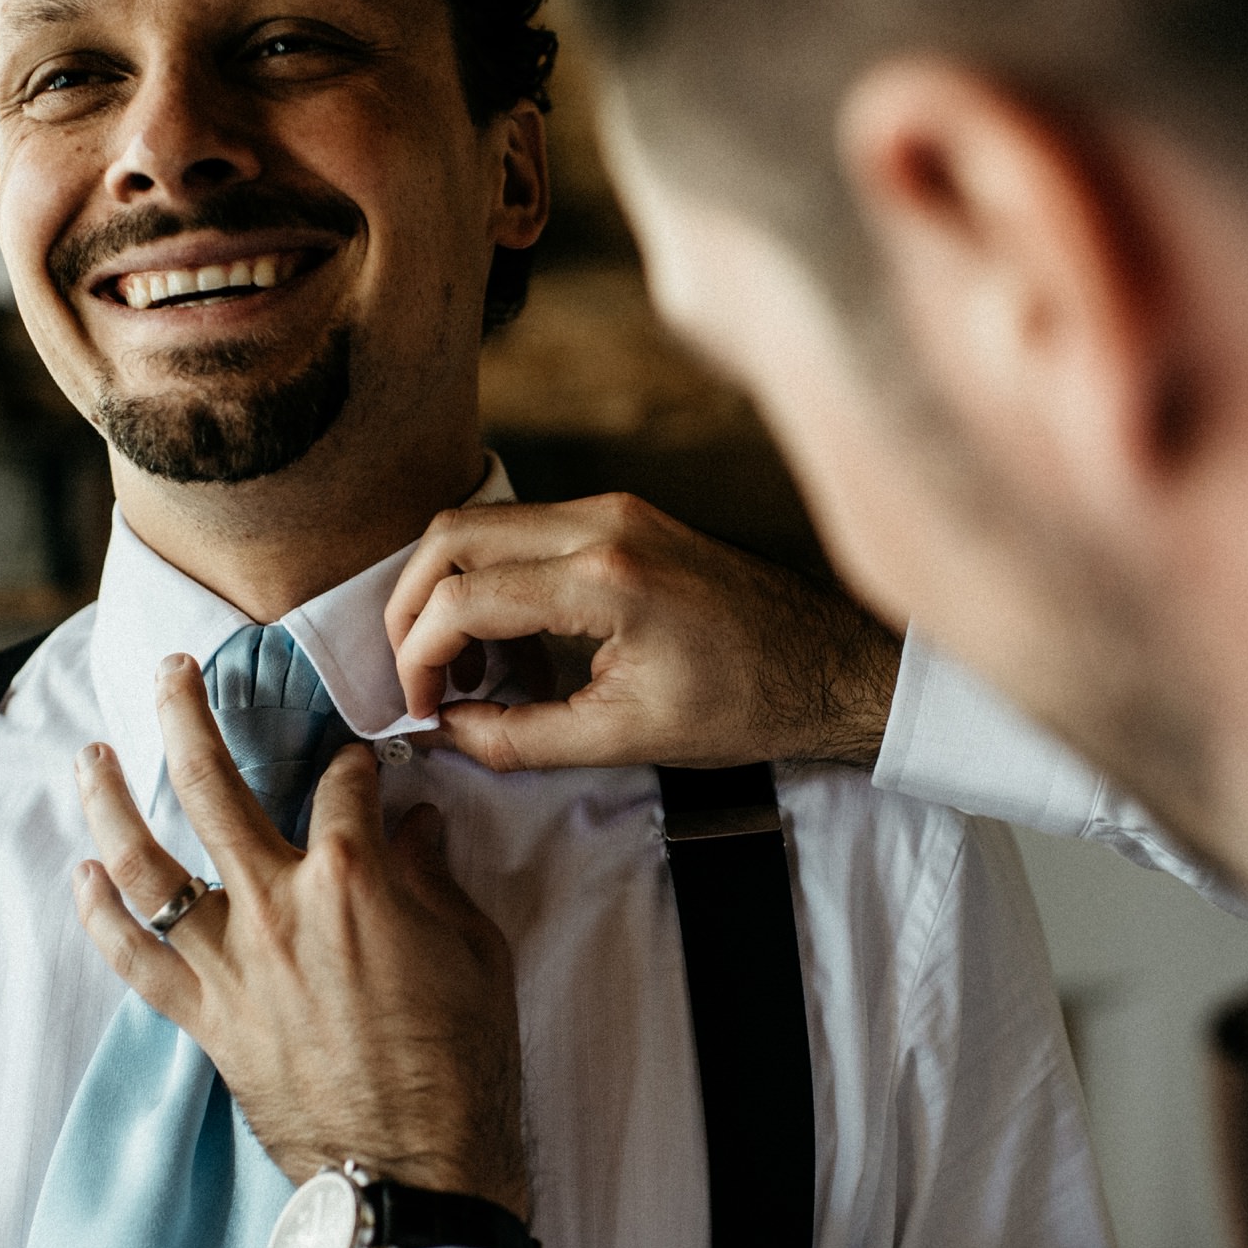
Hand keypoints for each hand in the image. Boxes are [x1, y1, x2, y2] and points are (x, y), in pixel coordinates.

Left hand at [69, 654, 529, 1221]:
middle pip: (214, 785)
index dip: (355, 764)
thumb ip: (433, 880)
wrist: (417, 1169)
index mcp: (353, 878)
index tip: (361, 764)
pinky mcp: (205, 1017)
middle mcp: (276, 905)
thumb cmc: (463, 1061)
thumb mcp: (474, 951)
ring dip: (110, 801)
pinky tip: (83, 875)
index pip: (343, 786)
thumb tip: (416, 830)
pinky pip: (134, 957)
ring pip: (146, 863)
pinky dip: (101, 915)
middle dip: (188, 714)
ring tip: (90, 755)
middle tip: (172, 672)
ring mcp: (230, 962)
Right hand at [385, 493, 903, 771]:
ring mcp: (616, 509)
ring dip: (456, 593)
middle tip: (419, 677)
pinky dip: (500, 583)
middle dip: (413, 608)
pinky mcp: (626, 516)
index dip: (419, 659)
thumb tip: (449, 732)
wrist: (833, 667)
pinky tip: (522, 651)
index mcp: (604, 577)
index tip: (421, 710)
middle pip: (452, 534)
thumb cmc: (750, 703)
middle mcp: (603, 521)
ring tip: (477, 675)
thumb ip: (522, 737)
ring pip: (484, 525)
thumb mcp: (627, 737)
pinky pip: (529, 532)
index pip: (462, 597)